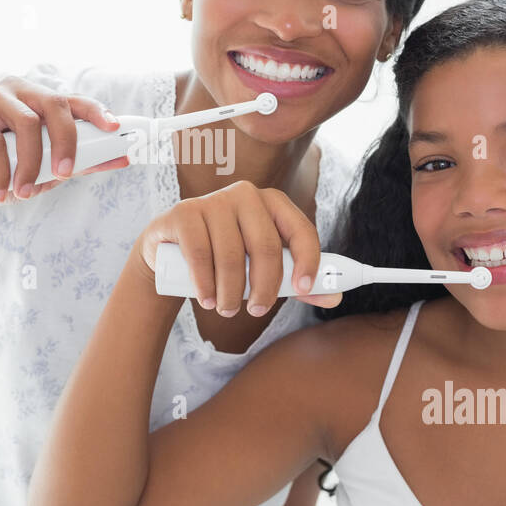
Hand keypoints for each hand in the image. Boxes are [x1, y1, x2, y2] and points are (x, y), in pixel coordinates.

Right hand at [0, 74, 128, 209]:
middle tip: (65, 174)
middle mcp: (18, 89)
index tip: (114, 129)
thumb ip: (74, 163)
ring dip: (29, 164)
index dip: (96, 111)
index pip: (72, 100)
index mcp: (37, 100)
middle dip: (66, 141)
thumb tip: (117, 161)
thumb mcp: (40, 170)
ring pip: (25, 122)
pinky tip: (0, 192)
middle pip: (54, 105)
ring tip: (23, 193)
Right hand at [134, 180, 342, 314]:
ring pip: (232, 256)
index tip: (302, 289)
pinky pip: (200, 254)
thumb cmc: (226, 259)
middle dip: (264, 287)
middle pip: (265, 246)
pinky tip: (207, 300)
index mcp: (273, 202)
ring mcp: (213, 200)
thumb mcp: (262, 268)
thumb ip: (296, 282)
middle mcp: (245, 194)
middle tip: (256, 310)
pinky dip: (206, 284)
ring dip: (231, 293)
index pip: (300, 229)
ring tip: (227, 309)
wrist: (171, 253)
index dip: (307, 260)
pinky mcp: (184, 213)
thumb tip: (334, 297)